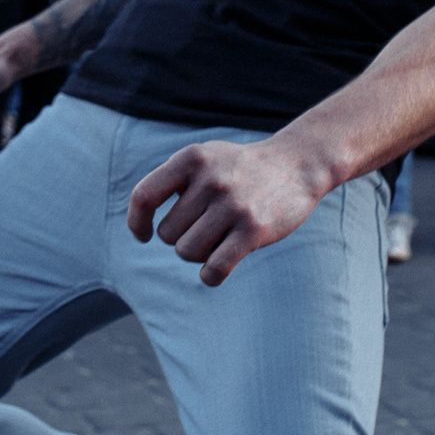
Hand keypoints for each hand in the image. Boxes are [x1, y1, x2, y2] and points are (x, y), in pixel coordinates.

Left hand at [127, 135, 331, 286]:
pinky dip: (210, 276)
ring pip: (186, 252)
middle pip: (167, 233)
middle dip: (180, 237)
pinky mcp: (254, 230)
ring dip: (198, 254)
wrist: (297, 165)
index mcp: (192, 159)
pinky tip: (216, 269)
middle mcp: (211, 180)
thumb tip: (140, 221)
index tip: (144, 234)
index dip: (137, 222)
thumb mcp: (204, 159)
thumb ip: (171, 181)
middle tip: (205, 226)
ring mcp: (233, 205)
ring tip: (217, 239)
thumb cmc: (240, 168)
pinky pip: (214, 269)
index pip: (144, 197)